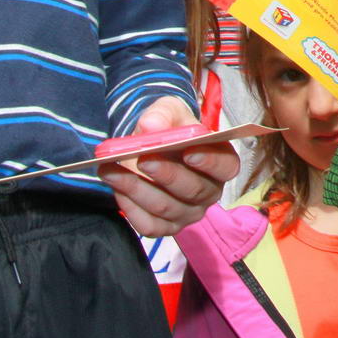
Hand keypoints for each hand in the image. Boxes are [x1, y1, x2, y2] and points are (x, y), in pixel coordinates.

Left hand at [99, 96, 239, 236]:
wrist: (150, 147)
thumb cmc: (169, 128)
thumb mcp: (168, 111)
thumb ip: (162, 114)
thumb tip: (151, 125)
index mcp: (221, 162)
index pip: (226, 167)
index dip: (210, 161)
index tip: (188, 151)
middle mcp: (209, 192)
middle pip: (193, 190)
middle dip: (166, 174)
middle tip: (143, 158)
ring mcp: (188, 213)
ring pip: (165, 207)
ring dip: (136, 188)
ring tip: (112, 169)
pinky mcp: (165, 227)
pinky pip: (149, 225)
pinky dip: (129, 206)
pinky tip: (116, 186)